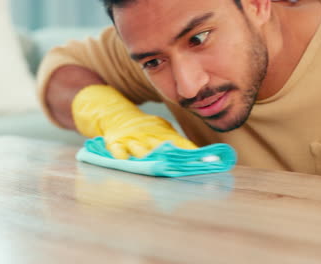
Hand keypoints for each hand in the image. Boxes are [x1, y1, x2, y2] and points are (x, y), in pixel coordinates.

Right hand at [72, 84, 196, 158]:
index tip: (205, 160)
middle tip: (182, 166)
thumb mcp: (162, 130)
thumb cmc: (146, 128)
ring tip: (157, 166)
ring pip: (140, 150)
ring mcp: (131, 140)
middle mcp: (148, 137)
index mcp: (163, 133)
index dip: (191, 152)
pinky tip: (126, 161)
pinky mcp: (115, 143)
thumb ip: (177, 142)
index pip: (180, 144)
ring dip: (148, 158)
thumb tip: (199, 155)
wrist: (117, 115)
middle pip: (161, 148)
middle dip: (171, 158)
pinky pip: (118, 151)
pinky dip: (122, 156)